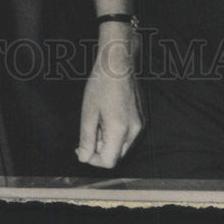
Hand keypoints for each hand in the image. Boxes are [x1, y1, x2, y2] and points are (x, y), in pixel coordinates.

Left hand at [76, 27, 143, 167]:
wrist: (118, 61)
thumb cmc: (101, 83)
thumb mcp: (88, 112)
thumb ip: (86, 138)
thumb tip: (84, 158)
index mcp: (121, 130)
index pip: (108, 161)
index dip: (92, 159)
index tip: (81, 148)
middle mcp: (134, 130)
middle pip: (117, 155)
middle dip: (100, 150)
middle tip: (88, 132)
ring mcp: (140, 123)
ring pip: (122, 145)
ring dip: (107, 141)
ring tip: (97, 120)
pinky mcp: (141, 116)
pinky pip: (128, 134)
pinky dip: (116, 132)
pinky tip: (107, 115)